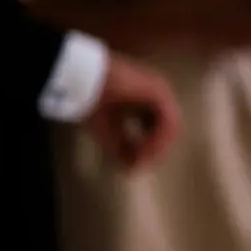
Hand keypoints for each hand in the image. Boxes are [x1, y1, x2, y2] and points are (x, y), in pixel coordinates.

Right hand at [84, 53, 179, 170]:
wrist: (80, 79)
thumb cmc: (89, 101)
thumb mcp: (108, 131)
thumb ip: (123, 149)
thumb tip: (132, 171)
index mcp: (145, 100)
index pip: (156, 130)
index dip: (147, 150)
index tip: (134, 166)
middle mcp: (157, 94)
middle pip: (166, 129)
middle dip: (154, 150)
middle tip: (140, 167)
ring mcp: (161, 91)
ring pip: (170, 127)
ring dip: (156, 147)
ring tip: (140, 160)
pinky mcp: (159, 92)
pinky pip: (168, 121)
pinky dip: (157, 138)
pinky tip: (143, 149)